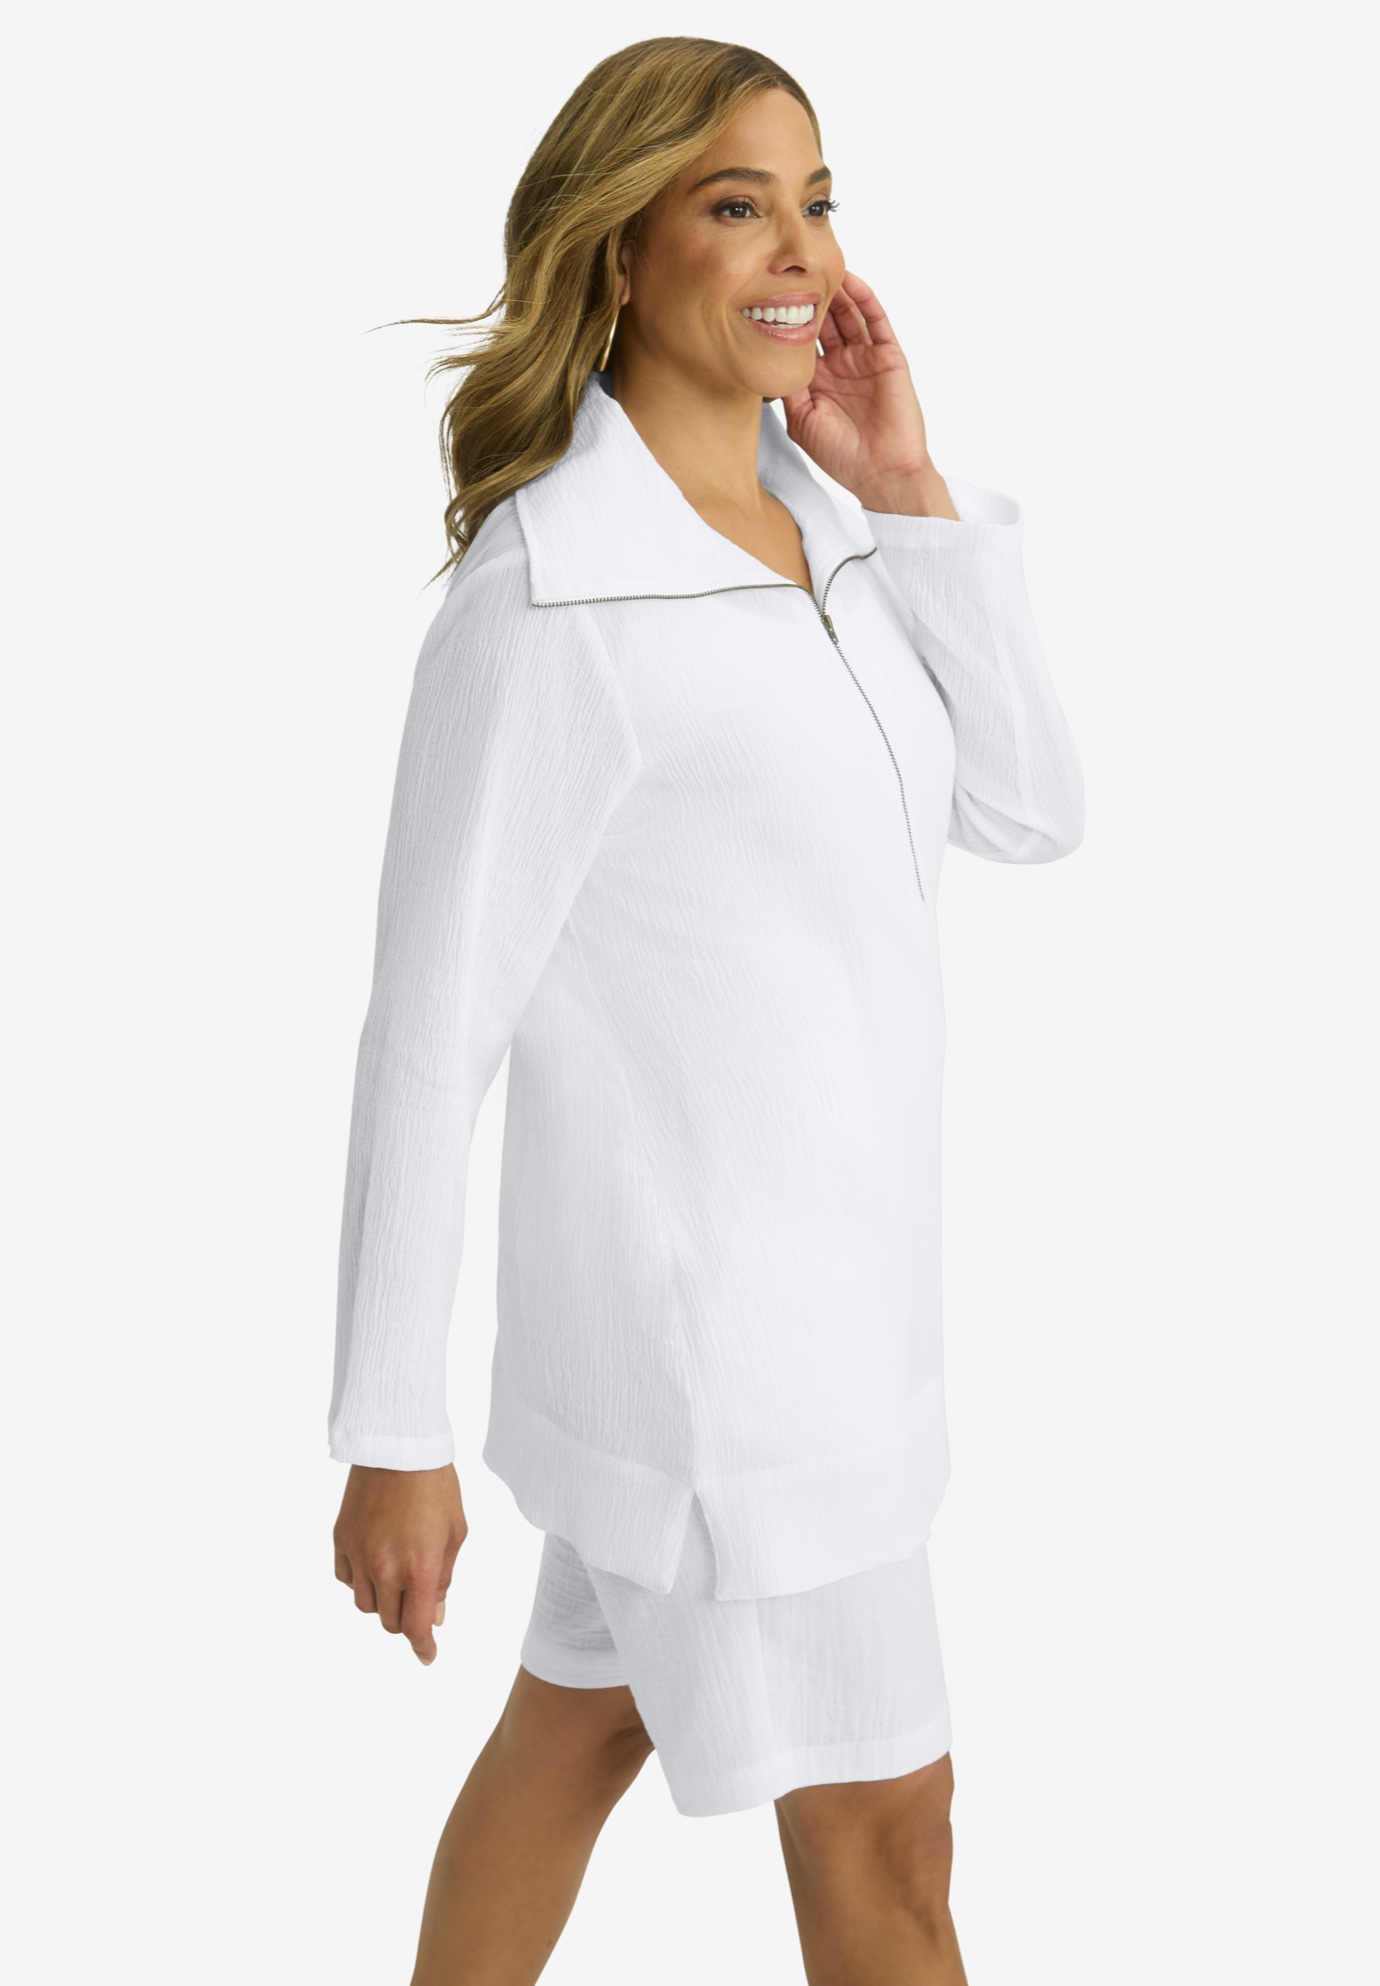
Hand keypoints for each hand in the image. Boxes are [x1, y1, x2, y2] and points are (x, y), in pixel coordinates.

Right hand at [333, 1462, 467, 1664]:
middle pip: (390, 1621)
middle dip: (406, 1620)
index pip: (416, 1627)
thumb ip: (442, 1579)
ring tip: (397, 1577)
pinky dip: (360, 1581)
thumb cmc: (435, 1487)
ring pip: (366, 1605)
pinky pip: (346, 1579)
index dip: (423, 1646)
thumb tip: (436, 1616)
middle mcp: (385, 1568)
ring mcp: (359, 1555)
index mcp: (419, 1568)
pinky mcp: (341, 1541)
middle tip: (418, 1603)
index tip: (428, 1656)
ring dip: (383, 1602)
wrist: (398, 1448)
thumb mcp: (454, 1534)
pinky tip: (375, 1563)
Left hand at [780, 271, 956, 516]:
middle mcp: (840, 365)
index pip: (799, 340)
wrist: (882, 473)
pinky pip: (876, 320)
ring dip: (835, 290)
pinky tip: (849, 280)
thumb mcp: (801, 421)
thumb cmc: (842, 456)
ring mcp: (865, 358)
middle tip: (790, 272)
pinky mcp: (888, 356)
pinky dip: (864, 298)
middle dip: (808, 297)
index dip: (785, 319)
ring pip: (848, 314)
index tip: (765, 295)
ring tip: (818, 267)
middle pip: (823, 320)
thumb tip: (767, 356)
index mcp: (818, 381)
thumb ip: (787, 387)